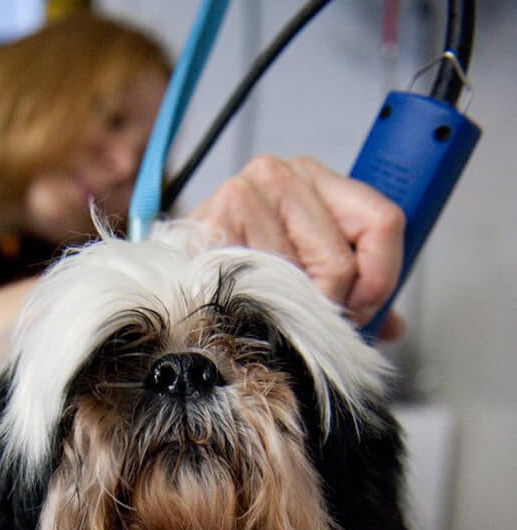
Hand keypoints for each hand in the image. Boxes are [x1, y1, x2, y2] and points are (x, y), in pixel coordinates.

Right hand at [190, 155, 405, 339]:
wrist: (168, 280)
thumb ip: (354, 290)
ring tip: (267, 310)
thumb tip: (391, 325)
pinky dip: (262, 310)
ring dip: (292, 312)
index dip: (381, 278)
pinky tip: (245, 306)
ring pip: (304, 280)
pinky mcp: (215, 223)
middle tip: (304, 320)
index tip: (362, 307)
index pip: (383, 221)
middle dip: (331, 307)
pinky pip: (266, 287)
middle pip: (343, 261)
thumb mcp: (303, 269)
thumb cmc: (234, 271)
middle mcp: (279, 174)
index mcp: (311, 176)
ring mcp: (244, 194)